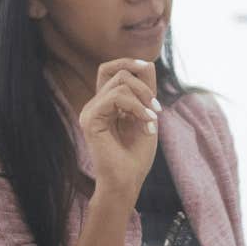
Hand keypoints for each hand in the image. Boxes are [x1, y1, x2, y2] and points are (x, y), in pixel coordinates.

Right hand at [80, 58, 160, 201]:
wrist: (127, 182)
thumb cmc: (136, 156)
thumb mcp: (147, 116)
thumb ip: (145, 91)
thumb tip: (147, 63)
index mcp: (106, 104)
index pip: (110, 69)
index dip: (129, 63)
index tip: (147, 68)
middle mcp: (95, 105)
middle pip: (118, 72)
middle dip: (144, 86)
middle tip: (156, 109)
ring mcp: (90, 111)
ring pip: (119, 82)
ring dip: (143, 98)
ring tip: (152, 120)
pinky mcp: (90, 119)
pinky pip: (116, 97)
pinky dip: (137, 107)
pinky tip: (146, 123)